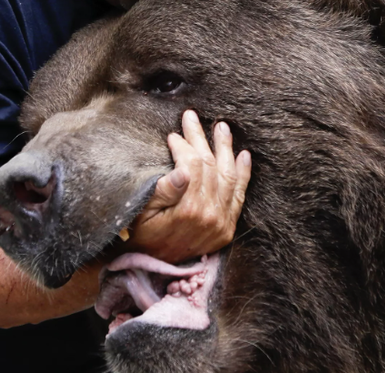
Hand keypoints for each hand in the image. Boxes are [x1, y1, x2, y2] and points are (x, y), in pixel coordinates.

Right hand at [130, 110, 251, 262]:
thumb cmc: (140, 236)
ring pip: (229, 177)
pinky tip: (244, 155)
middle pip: (211, 167)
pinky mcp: (227, 229)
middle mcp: (211, 216)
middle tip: (193, 117)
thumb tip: (182, 170)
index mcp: (189, 210)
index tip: (173, 135)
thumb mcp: (141, 214)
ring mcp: (222, 223)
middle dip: (201, 139)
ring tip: (222, 127)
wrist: (152, 268)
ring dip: (226, 149)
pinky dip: (243, 174)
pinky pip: (240, 197)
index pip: (193, 166)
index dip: (183, 146)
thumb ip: (163, 192)